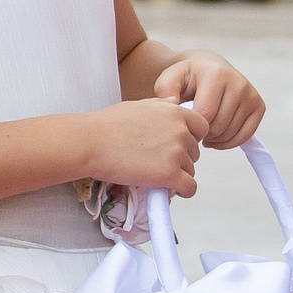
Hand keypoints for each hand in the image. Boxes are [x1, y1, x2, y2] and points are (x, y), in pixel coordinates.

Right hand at [87, 98, 207, 197]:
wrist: (90, 142)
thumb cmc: (106, 125)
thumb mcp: (137, 105)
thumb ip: (161, 105)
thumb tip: (175, 102)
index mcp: (174, 112)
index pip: (201, 127)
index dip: (190, 138)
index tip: (175, 145)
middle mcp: (180, 131)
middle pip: (195, 152)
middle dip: (180, 159)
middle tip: (156, 163)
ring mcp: (176, 153)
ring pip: (191, 171)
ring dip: (176, 175)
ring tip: (153, 175)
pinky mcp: (170, 174)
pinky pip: (190, 187)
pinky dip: (180, 191)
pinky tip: (164, 189)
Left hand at [152, 50, 265, 148]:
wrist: (207, 68)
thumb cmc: (185, 78)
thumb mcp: (169, 79)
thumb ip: (164, 91)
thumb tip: (172, 103)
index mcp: (216, 75)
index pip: (205, 114)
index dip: (192, 126)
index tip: (183, 123)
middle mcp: (238, 83)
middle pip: (219, 126)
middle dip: (202, 133)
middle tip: (192, 128)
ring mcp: (251, 94)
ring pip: (231, 133)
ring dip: (214, 139)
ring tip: (202, 130)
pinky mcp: (258, 106)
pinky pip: (246, 136)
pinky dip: (229, 142)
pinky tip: (214, 138)